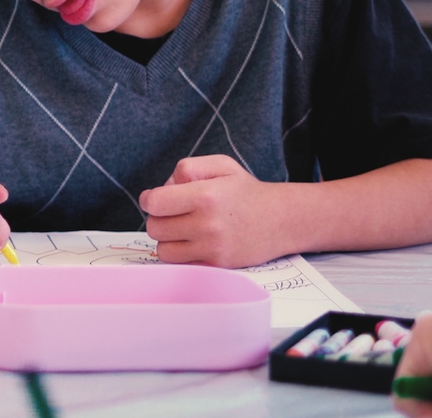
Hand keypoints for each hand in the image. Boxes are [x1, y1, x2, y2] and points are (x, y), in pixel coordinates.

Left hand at [140, 154, 285, 266]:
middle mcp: (208, 225)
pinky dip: (182, 255)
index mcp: (205, 195)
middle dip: (159, 218)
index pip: (154, 203)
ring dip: (168, 239)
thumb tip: (162, 190)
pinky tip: (194, 242)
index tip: (156, 199)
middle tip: (175, 213)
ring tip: (184, 228)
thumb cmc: (246, 191)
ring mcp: (213, 249)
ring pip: (163, 250)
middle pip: (155, 228)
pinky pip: (181, 265)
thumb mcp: (220, 165)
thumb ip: (186, 169)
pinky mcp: (217, 266)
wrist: (281, 220)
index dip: (150, 199)